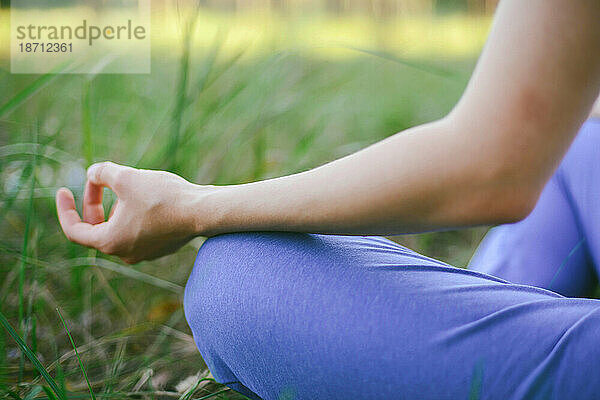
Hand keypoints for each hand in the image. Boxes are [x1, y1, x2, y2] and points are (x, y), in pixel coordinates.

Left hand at [56, 162, 206, 263]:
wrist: (204, 211)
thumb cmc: (164, 196)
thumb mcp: (126, 177)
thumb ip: (101, 172)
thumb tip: (92, 174)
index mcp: (109, 242)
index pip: (74, 230)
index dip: (65, 209)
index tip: (63, 190)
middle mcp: (124, 253)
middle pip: (96, 228)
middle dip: (94, 203)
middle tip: (99, 181)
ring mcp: (144, 253)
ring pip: (118, 229)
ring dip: (116, 207)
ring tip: (129, 185)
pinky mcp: (160, 247)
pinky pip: (137, 231)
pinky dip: (134, 214)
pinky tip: (148, 196)